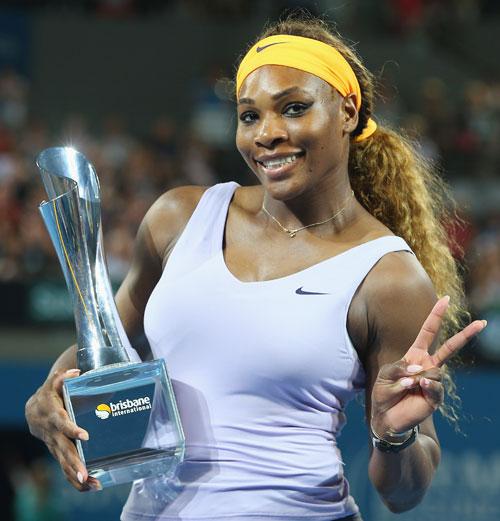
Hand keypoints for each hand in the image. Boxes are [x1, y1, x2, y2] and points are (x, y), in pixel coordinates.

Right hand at [25, 369, 100, 490]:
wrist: (33, 410)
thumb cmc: (50, 395)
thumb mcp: (54, 384)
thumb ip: (63, 377)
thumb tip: (76, 372)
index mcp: (54, 417)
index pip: (63, 424)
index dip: (72, 430)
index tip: (85, 436)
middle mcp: (53, 435)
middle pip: (64, 450)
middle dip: (74, 463)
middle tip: (86, 475)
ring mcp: (54, 446)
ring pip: (64, 463)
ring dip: (77, 476)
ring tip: (91, 484)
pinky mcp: (58, 453)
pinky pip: (65, 469)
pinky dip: (74, 480)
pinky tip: (88, 487)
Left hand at [371, 296, 485, 437]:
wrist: (386, 418)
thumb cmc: (384, 393)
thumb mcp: (385, 375)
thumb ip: (399, 367)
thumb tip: (420, 368)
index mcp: (415, 355)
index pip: (428, 332)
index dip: (436, 316)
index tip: (446, 300)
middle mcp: (427, 366)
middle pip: (450, 348)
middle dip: (466, 335)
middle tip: (482, 322)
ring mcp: (433, 381)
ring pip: (435, 371)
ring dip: (415, 377)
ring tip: (404, 386)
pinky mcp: (435, 398)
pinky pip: (435, 386)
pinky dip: (425, 386)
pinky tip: (417, 388)